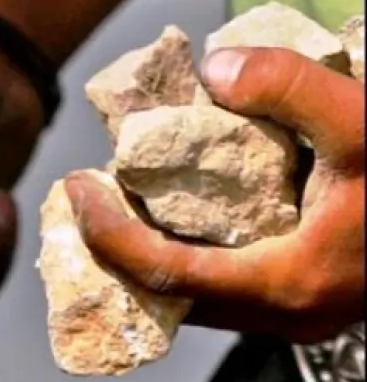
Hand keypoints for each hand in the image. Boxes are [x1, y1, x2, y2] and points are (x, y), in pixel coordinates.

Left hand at [66, 47, 364, 343]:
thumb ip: (290, 87)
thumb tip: (211, 66)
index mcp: (289, 284)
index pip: (164, 275)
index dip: (108, 233)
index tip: (75, 185)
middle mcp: (286, 315)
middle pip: (168, 298)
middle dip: (115, 252)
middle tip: (83, 198)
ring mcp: (297, 315)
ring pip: (195, 299)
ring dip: (147, 257)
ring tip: (114, 202)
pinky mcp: (306, 298)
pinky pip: (223, 289)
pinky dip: (184, 257)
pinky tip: (172, 217)